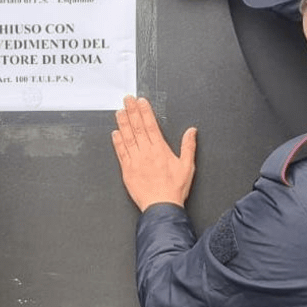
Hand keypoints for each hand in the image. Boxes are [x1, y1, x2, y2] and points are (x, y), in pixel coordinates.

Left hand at [111, 96, 196, 211]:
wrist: (161, 207)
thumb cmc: (174, 189)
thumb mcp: (188, 166)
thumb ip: (188, 146)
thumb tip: (191, 131)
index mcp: (160, 149)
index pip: (150, 125)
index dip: (145, 111)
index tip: (140, 101)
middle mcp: (146, 152)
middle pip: (137, 127)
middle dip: (131, 111)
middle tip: (126, 99)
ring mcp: (135, 161)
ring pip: (127, 137)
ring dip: (122, 123)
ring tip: (119, 111)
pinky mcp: (127, 170)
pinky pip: (121, 153)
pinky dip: (117, 142)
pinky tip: (115, 133)